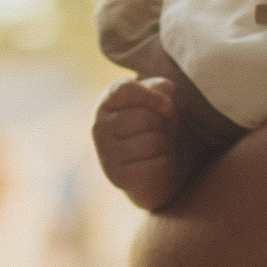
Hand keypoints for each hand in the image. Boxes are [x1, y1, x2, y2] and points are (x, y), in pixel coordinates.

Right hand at [93, 77, 195, 211]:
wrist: (149, 169)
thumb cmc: (154, 128)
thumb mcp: (157, 102)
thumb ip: (160, 89)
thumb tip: (165, 89)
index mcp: (107, 103)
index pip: (127, 90)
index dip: (153, 96)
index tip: (166, 106)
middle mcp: (100, 127)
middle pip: (145, 117)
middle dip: (162, 124)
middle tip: (158, 131)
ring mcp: (106, 153)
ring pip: (153, 141)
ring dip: (164, 145)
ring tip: (155, 148)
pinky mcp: (118, 178)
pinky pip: (157, 164)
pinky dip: (164, 163)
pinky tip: (153, 164)